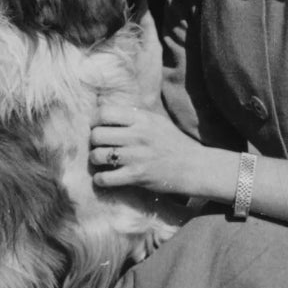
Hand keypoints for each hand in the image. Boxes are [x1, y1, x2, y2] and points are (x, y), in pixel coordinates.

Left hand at [89, 100, 205, 195]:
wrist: (193, 166)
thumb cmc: (172, 143)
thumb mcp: (156, 121)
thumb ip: (132, 116)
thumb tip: (102, 107)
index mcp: (141, 119)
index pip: (104, 113)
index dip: (94, 121)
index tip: (96, 127)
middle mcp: (137, 135)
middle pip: (96, 135)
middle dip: (93, 142)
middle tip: (100, 146)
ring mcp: (136, 156)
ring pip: (97, 156)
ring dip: (95, 160)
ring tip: (103, 162)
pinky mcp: (137, 176)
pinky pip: (105, 178)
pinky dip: (100, 179)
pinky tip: (106, 177)